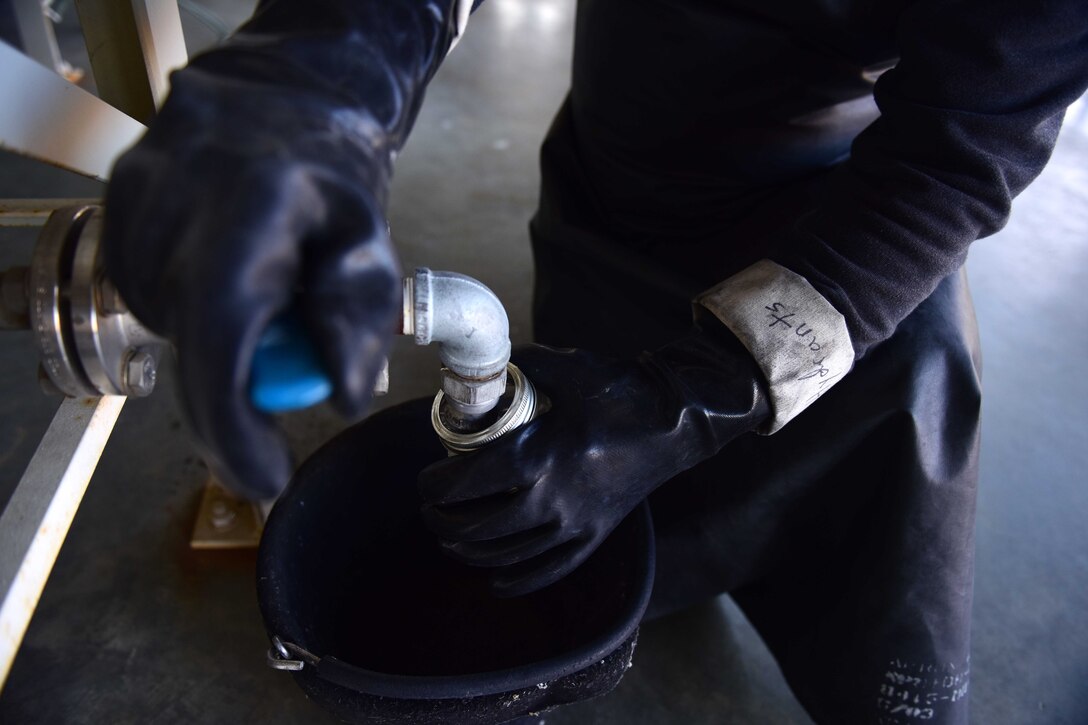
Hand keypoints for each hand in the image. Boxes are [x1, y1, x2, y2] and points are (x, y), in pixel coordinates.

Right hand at [102, 30, 410, 498]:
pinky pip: (153, 306)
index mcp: (246, 209)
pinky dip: (193, 316)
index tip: (265, 479)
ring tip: (263, 296)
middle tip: (279, 415)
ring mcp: (130, 211)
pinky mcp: (111, 219)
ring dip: (219, 346)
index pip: (219, 336)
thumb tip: (343, 397)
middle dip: (234, 407)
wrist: (272, 100)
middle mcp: (173, 208)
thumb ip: (358, 317)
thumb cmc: (329, 173)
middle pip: (189, 351)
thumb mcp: (370, 242)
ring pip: (172, 334)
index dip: (234, 424)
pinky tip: (226, 278)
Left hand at [418, 328, 770, 595]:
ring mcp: (575, 525)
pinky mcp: (594, 537)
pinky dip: (515, 581)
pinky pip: (547, 572)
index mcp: (537, 456)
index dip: (435, 487)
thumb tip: (483, 367)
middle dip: (443, 521)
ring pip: (504, 556)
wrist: (676, 420)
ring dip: (468, 552)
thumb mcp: (565, 368)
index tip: (426, 480)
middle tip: (431, 508)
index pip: (466, 484)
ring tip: (451, 538)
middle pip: (477, 527)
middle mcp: (552, 499)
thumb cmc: (619, 391)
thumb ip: (519, 367)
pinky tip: (495, 580)